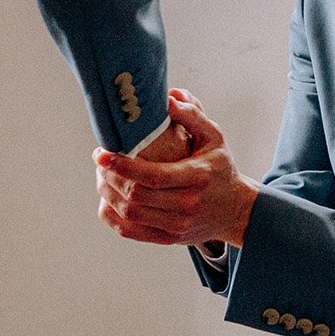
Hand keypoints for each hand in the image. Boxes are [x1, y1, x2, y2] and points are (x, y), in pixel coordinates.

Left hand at [94, 90, 259, 247]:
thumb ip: (192, 116)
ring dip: (108, 194)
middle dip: (110, 176)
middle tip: (100, 160)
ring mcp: (177, 226)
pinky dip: (112, 215)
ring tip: (102, 175)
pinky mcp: (168, 238)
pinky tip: (107, 198)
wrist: (234, 210)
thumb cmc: (220, 168)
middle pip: (136, 195)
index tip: (102, 153)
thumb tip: (169, 97)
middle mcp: (187, 205)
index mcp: (197, 178)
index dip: (123, 166)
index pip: (153, 176)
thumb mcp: (214, 137)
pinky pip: (130, 231)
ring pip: (129, 213)